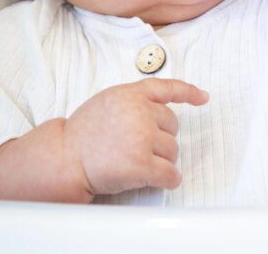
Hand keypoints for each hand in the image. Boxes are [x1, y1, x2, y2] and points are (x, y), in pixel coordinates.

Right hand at [63, 78, 207, 196]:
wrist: (64, 157)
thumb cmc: (84, 134)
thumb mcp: (108, 102)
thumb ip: (134, 101)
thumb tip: (162, 109)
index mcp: (131, 94)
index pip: (166, 88)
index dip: (188, 93)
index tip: (203, 97)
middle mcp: (139, 112)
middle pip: (173, 127)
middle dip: (160, 139)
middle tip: (136, 147)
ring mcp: (141, 138)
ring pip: (173, 151)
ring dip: (161, 160)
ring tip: (135, 161)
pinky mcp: (141, 164)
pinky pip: (170, 174)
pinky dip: (168, 180)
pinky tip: (158, 180)